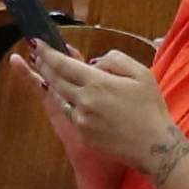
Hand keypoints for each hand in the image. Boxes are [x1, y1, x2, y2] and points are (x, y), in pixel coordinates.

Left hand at [25, 34, 180, 177]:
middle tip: (36, 55)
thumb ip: (114, 60)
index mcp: (96, 83)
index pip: (62, 64)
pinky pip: (72, 115)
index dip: (46, 52)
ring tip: (48, 74)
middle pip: (55, 80)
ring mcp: (81, 120)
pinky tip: (74, 99)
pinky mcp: (83, 135)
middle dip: (43, 66)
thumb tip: (94, 62)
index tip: (35, 42)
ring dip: (52, 84)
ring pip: (60, 98)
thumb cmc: (150, 108)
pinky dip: (71, 104)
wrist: (153, 147)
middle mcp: (83, 101)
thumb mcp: (140, 73)